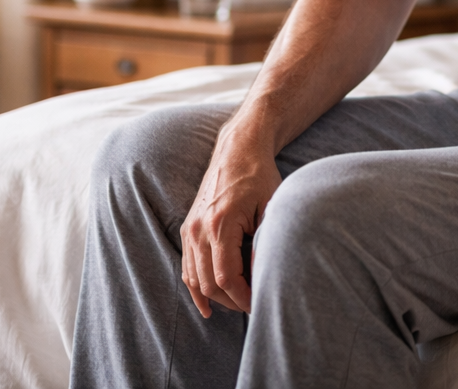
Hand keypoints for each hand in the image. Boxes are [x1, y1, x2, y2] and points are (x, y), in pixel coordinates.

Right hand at [179, 134, 281, 316]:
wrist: (237, 150)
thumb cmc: (259, 177)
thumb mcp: (269, 208)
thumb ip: (264, 244)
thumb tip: (264, 279)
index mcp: (219, 224)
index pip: (226, 278)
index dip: (243, 297)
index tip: (260, 302)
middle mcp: (198, 229)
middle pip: (209, 284)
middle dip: (232, 301)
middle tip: (254, 305)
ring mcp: (190, 229)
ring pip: (195, 279)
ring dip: (215, 297)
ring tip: (238, 304)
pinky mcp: (188, 228)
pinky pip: (187, 267)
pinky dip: (195, 288)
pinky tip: (207, 306)